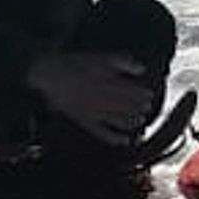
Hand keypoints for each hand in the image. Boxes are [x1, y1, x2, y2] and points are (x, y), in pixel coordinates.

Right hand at [28, 49, 155, 140]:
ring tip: (141, 120)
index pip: (133, 93)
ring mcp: (95, 114)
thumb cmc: (75, 64)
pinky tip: (125, 141)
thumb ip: (124, 62)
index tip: (149, 95)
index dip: (143, 95)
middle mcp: (105, 101)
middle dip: (140, 108)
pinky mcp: (85, 122)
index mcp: (110, 85)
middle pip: (128, 108)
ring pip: (120, 121)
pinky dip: (115, 139)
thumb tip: (142, 69)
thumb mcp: (102, 57)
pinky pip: (103, 134)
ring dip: (133, 122)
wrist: (49, 74)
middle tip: (147, 107)